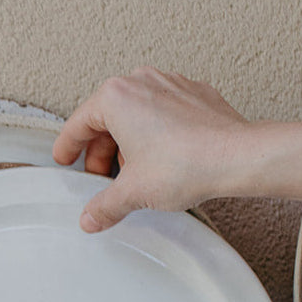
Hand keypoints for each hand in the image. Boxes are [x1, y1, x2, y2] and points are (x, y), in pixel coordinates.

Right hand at [52, 67, 301, 231]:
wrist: (237, 157)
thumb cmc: (185, 163)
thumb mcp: (131, 192)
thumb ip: (104, 206)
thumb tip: (91, 218)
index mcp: (116, 98)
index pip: (78, 124)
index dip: (68, 148)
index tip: (65, 159)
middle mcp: (142, 82)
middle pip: (106, 118)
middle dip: (100, 151)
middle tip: (100, 178)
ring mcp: (171, 84)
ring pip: (135, 114)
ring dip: (127, 143)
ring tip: (131, 174)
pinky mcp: (195, 95)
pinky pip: (162, 113)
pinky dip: (154, 135)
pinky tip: (159, 161)